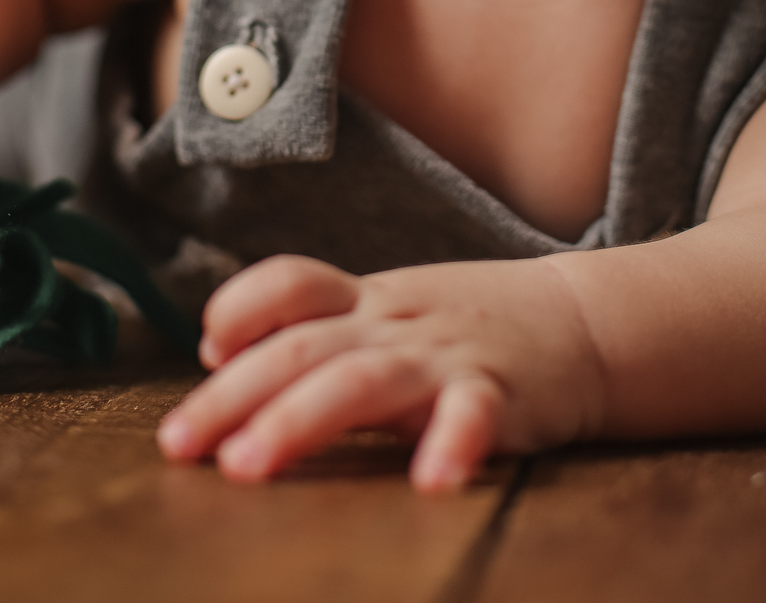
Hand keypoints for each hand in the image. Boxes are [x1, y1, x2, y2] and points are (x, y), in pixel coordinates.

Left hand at [156, 253, 605, 490]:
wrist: (584, 322)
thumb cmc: (470, 326)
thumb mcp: (389, 311)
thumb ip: (313, 328)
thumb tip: (216, 353)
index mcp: (370, 299)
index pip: (294, 282)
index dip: (242, 305)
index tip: (205, 351)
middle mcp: (397, 321)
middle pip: (304, 344)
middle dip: (235, 394)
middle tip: (181, 445)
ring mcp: (446, 355)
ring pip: (363, 377)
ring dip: (300, 418)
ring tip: (251, 464)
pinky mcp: (501, 394)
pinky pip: (473, 415)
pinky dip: (450, 444)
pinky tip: (428, 483)